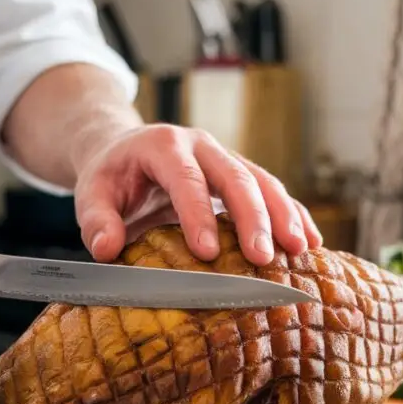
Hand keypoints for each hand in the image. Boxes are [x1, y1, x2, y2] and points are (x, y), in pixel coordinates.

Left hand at [72, 125, 321, 264]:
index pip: (186, 178)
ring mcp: (225, 157)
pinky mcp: (240, 174)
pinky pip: (273, 191)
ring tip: (299, 251)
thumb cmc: (112, 176)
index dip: (198, 214)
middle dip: (253, 217)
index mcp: (163, 146)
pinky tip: (310, 242)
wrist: (125, 150)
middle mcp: (201, 146)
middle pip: (235, 177)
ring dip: (283, 216)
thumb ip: (96, 219)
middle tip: (263, 257)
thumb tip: (106, 248)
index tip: (208, 252)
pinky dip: (293, 215)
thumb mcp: (92, 193)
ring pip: (262, 181)